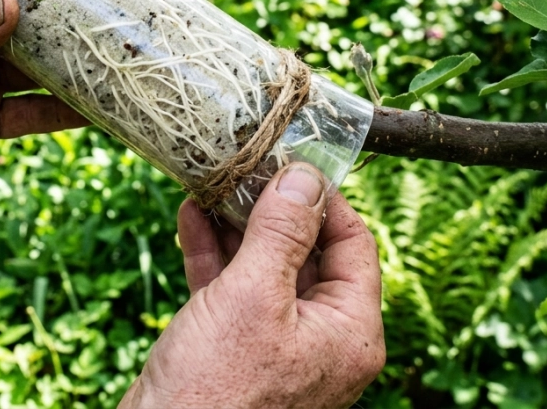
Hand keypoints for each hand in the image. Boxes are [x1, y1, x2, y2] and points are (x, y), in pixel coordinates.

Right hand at [121, 163, 384, 408]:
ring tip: (213, 182)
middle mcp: (321, 340)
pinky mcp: (236, 352)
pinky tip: (191, 218)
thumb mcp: (253, 296)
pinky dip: (213, 255)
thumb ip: (281, 233)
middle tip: (245, 165)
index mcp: (349, 333)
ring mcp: (278, 347)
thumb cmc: (216, 388)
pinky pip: (233, 292)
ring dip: (236, 225)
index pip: (354, 245)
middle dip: (272, 208)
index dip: (324, 199)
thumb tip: (304, 177)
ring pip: (264, 269)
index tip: (291, 160)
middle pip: (307, 254)